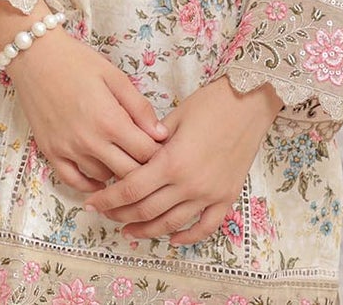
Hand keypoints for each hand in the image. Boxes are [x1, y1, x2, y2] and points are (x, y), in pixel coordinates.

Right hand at [0, 5, 168, 196]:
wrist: (34, 56)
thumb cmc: (77, 61)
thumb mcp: (115, 76)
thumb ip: (139, 107)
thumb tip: (160, 134)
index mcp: (110, 120)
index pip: (146, 153)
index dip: (159, 153)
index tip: (162, 149)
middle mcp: (90, 140)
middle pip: (128, 171)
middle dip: (143, 168)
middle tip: (148, 159)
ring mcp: (68, 149)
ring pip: (103, 177)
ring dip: (117, 173)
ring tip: (125, 162)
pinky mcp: (50, 151)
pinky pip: (73, 181)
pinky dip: (89, 185)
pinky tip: (100, 179)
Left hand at [84, 75, 282, 245]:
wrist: (250, 103)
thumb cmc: (211, 104)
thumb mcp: (174, 118)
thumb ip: (152, 142)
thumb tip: (132, 158)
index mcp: (171, 163)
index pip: (131, 190)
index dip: (108, 200)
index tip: (93, 203)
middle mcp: (189, 185)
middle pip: (146, 210)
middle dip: (121, 215)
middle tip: (106, 214)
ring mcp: (209, 194)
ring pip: (171, 223)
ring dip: (147, 230)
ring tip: (129, 230)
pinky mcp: (226, 197)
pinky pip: (205, 226)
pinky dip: (187, 237)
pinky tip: (173, 239)